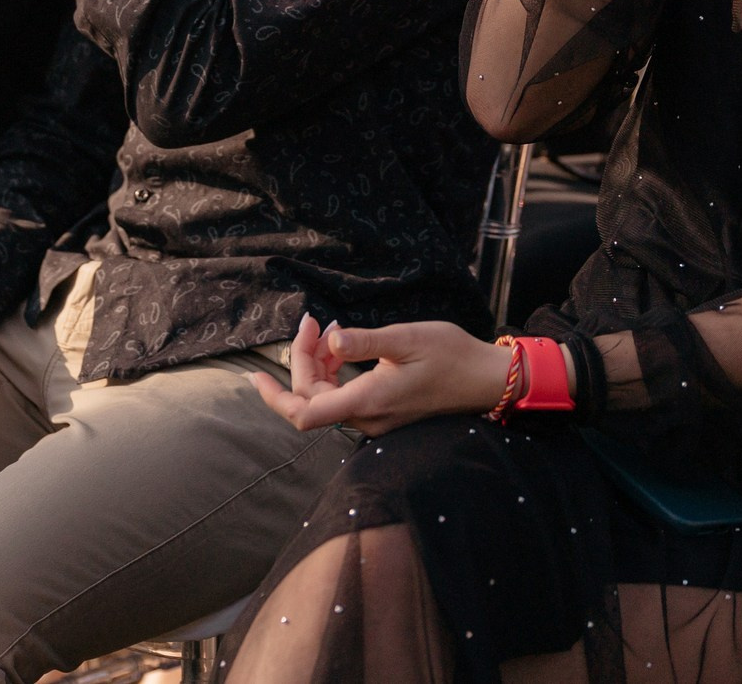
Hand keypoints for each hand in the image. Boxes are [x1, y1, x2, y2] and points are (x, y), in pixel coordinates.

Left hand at [249, 315, 515, 437]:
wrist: (487, 379)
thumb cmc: (451, 355)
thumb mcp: (406, 338)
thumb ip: (364, 341)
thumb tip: (330, 337)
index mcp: (369, 401)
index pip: (305, 413)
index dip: (274, 398)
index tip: (254, 375)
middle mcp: (369, 418)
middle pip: (312, 399)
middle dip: (301, 360)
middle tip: (311, 321)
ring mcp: (378, 419)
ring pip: (328, 397)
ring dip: (318, 365)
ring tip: (327, 328)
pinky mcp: (387, 413)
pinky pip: (346, 397)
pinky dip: (336, 371)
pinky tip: (343, 345)